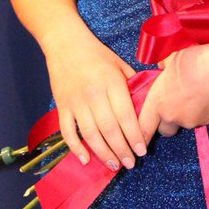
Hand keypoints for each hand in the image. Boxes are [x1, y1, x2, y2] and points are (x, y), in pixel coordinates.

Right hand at [44, 28, 146, 170]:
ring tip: (114, 165)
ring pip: (91, 134)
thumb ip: (132, 84)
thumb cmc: (97, 54)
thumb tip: (147, 105)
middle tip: (131, 164)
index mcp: (112, 82)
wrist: (65, 43)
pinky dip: (75, 147)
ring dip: (103, 153)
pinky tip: (85, 159)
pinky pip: (67, 131)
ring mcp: (75, 101)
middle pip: (110, 129)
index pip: (125, 115)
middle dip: (122, 150)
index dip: (134, 135)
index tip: (142, 151)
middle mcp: (94, 94)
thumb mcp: (119, 64)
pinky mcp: (61, 106)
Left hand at [137, 43, 208, 141]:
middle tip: (172, 106)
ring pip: (183, 124)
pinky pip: (200, 120)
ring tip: (194, 95)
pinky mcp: (208, 121)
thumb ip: (163, 67)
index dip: (140, 134)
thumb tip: (163, 67)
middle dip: (166, 122)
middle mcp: (172, 116)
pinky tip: (206, 95)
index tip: (139, 140)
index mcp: (157, 102)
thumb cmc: (194, 60)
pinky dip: (201, 112)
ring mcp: (191, 121)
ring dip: (185, 115)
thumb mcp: (170, 58)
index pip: (143, 127)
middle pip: (164, 130)